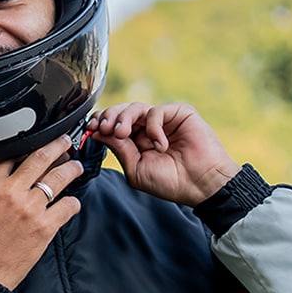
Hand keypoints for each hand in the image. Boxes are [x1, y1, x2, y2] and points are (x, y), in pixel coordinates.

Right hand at [0, 136, 84, 289]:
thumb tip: (3, 172)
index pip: (12, 152)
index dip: (28, 143)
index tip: (38, 140)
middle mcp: (10, 191)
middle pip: (40, 156)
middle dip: (58, 145)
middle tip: (66, 142)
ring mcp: (29, 208)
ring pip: (59, 177)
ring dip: (72, 169)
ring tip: (76, 167)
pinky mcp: (45, 227)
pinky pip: (68, 206)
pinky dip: (73, 203)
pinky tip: (73, 202)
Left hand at [86, 102, 240, 205]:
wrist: (201, 185)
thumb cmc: (172, 182)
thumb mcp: (136, 168)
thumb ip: (119, 149)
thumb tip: (98, 132)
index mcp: (136, 141)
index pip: (113, 124)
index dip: (100, 122)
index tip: (90, 127)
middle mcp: (148, 128)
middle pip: (121, 111)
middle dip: (108, 117)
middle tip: (104, 128)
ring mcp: (163, 120)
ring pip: (135, 107)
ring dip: (124, 118)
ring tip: (123, 133)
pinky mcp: (179, 113)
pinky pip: (156, 111)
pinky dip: (153, 127)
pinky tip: (160, 144)